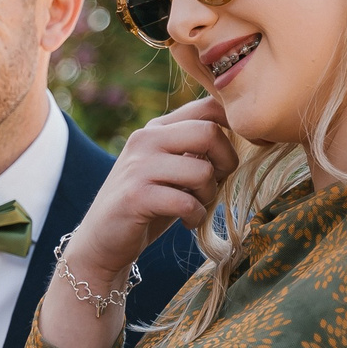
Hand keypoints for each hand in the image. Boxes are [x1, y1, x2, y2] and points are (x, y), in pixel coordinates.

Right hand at [67, 95, 239, 276]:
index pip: (209, 107)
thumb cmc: (148, 204)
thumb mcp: (171, 168)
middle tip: (217, 183)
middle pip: (209, 133)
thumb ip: (196, 149)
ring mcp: (138, 167)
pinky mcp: (136, 197)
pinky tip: (187, 222)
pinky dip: (195, 216)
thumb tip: (245, 136)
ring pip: (202, 171)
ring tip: (196, 206)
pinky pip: (186, 202)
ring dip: (209, 195)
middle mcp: (145, 140)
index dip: (234, 128)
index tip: (232, 156)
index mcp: (157, 128)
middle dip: (226, 162)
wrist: (102, 240)